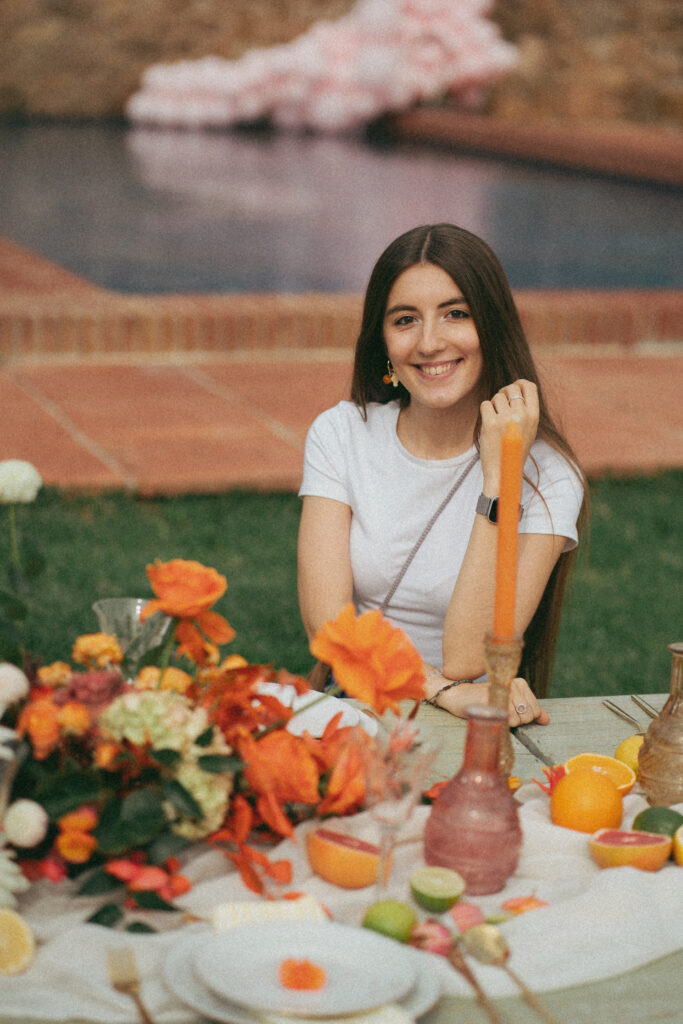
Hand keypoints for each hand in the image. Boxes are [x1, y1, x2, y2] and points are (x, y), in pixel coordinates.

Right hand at [425, 673, 549, 725]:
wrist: (458, 695)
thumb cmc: (485, 700)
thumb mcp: (509, 702)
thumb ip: (529, 709)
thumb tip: (547, 720)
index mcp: (519, 683)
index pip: (536, 710)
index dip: (524, 717)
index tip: (509, 710)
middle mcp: (513, 684)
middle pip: (529, 716)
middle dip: (517, 721)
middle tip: (501, 712)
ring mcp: (504, 692)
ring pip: (519, 720)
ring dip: (508, 722)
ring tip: (495, 712)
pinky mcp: (494, 700)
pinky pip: (508, 720)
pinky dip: (500, 722)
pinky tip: (491, 714)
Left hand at [479, 379, 538, 492]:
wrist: (503, 471)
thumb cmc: (514, 450)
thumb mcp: (528, 429)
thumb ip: (524, 410)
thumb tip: (514, 388)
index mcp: (534, 416)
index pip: (529, 386)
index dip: (519, 383)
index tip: (513, 388)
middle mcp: (521, 415)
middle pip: (511, 388)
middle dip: (503, 393)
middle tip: (500, 405)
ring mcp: (506, 418)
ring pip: (497, 397)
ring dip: (494, 406)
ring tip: (496, 421)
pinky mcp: (490, 423)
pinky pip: (485, 404)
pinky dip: (485, 412)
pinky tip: (489, 424)